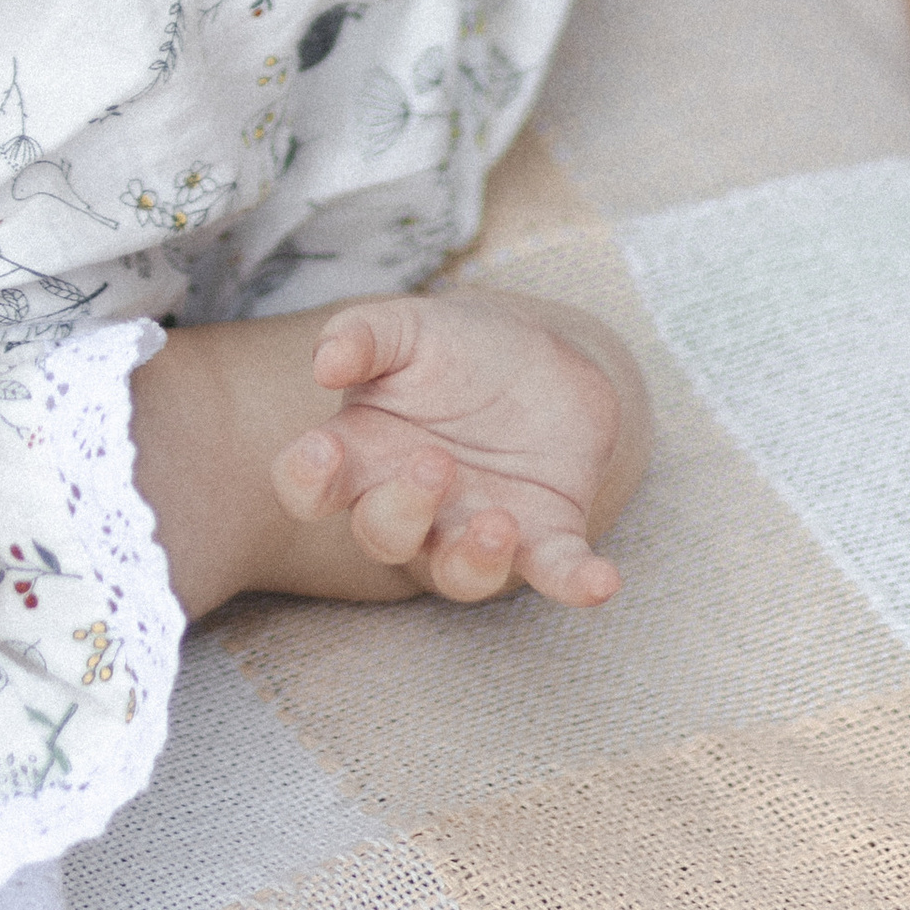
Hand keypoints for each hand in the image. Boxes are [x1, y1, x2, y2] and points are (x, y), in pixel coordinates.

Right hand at [270, 286, 641, 603]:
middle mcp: (411, 506)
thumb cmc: (456, 347)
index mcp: (362, 454)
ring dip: (475, 557)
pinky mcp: (544, 537)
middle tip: (435, 460)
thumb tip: (325, 363)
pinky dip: (577, 583)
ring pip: (457, 573)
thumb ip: (361, 334)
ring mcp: (474, 526)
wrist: (543, 358)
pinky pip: (555, 573)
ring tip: (500, 520)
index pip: (310, 489)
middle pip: (383, 536)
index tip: (322, 452)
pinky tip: (603, 580)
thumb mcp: (408, 326)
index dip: (307, 482)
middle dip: (403, 509)